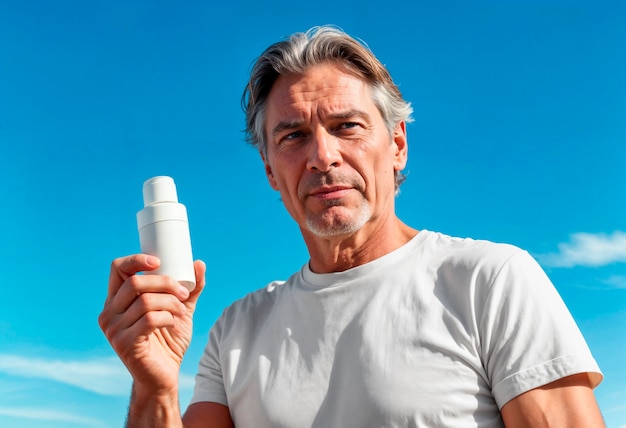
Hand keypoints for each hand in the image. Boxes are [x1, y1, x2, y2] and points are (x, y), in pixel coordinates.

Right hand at [98, 255, 205, 394]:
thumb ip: (190, 290)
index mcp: (116, 301)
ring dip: (171, 302)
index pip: (117, 269)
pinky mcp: (124, 344)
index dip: (136, 260)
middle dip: (165, 283)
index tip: (159, 262)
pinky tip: (173, 322)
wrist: (163, 377)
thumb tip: (199, 263)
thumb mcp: (180, 310)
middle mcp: (109, 313)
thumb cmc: (168, 342)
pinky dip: (167, 317)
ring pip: (145, 301)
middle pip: (135, 283)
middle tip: (183, 293)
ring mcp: (114, 329)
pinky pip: (149, 320)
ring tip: (182, 311)